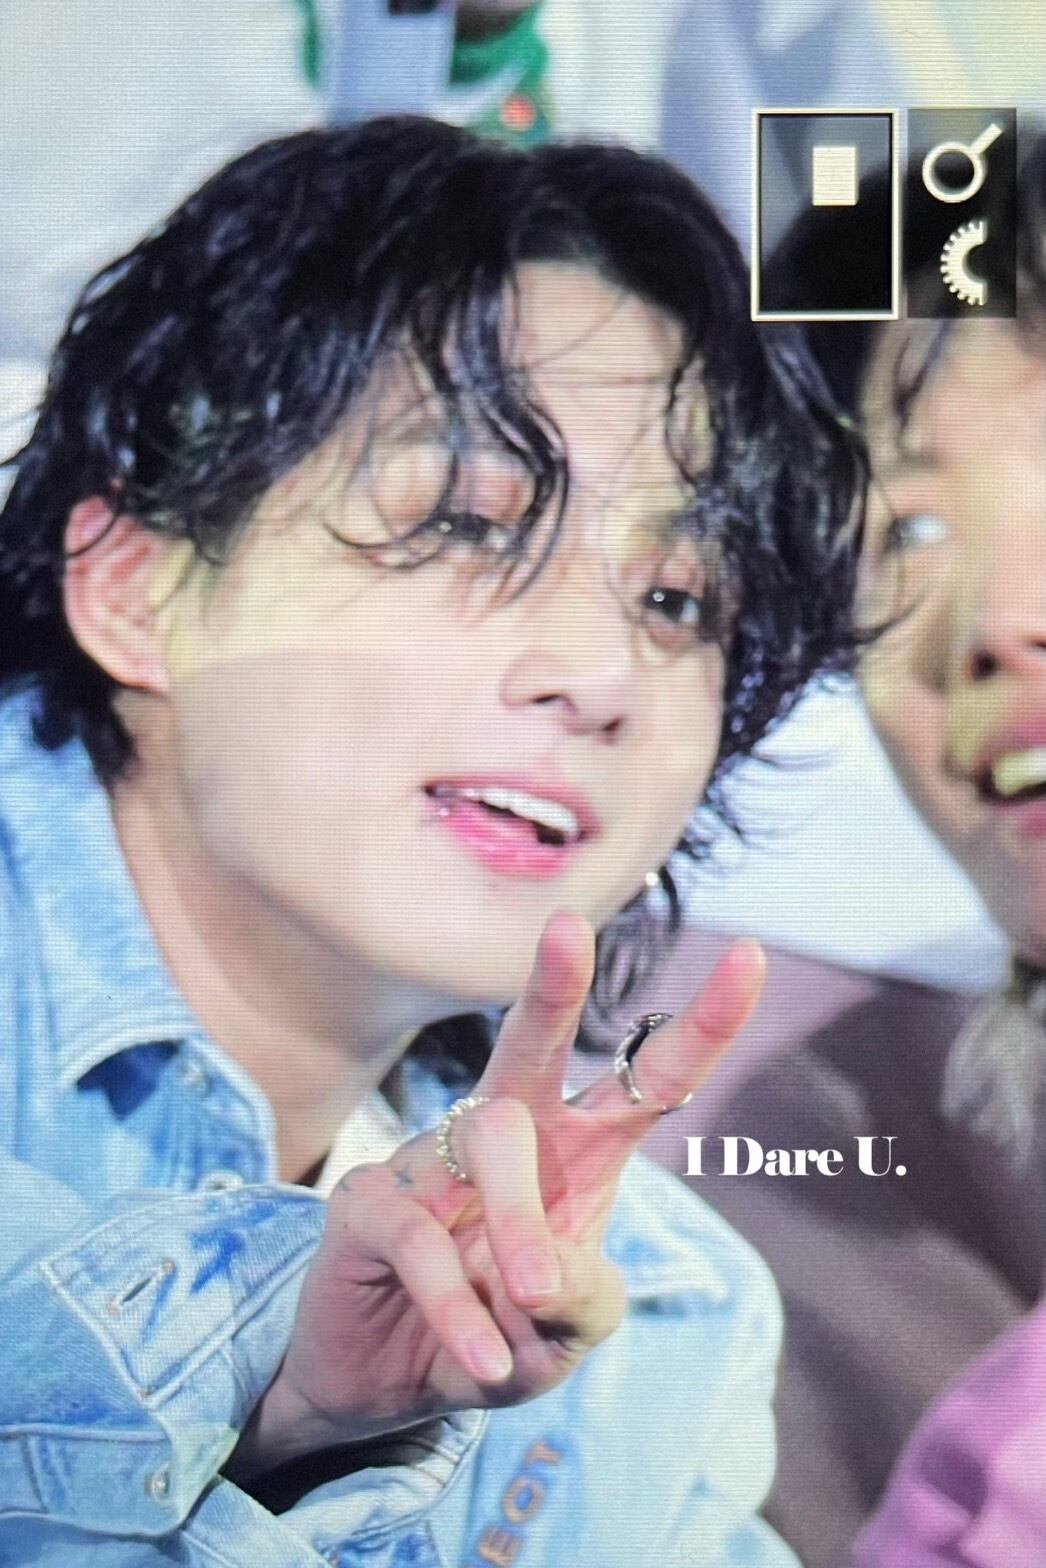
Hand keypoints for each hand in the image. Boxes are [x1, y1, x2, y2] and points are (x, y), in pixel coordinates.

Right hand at [230, 914, 764, 1475]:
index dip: (704, 1025)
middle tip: (569, 929)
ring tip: (528, 1302)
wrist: (389, 1387)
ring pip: (494, 1140)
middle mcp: (510, 1139)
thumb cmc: (499, 1336)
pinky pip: (419, 1233)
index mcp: (579, 1155)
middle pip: (532, 1045)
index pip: (648, 1079)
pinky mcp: (369, 1202)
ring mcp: (433, 1161)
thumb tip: (544, 1270)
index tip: (750, 955)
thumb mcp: (567, 1336)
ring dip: (516, 1224)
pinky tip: (480, 1359)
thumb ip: (582, 1303)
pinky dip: (456, 1305)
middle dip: (554, 985)